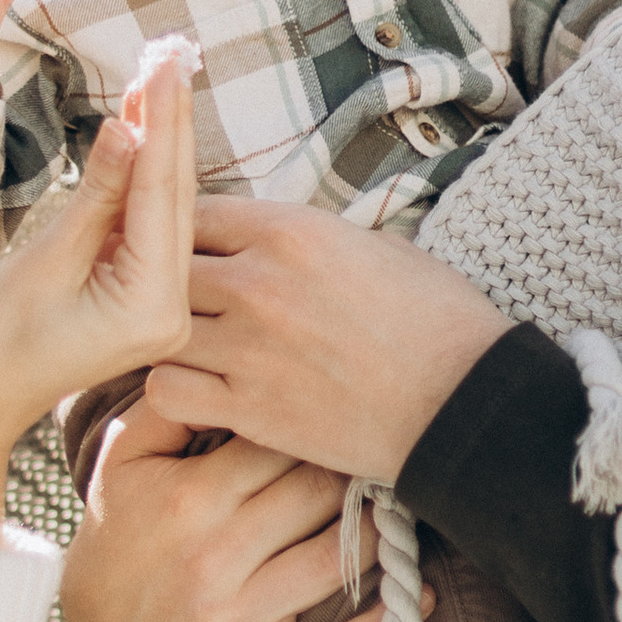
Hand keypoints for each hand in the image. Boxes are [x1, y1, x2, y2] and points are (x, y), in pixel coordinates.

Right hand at [0, 45, 196, 545]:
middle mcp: (169, 310)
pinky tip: (142, 127)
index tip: (165, 64)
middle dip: (170, 123)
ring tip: (160, 74)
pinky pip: (146, 224)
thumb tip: (129, 128)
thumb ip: (95, 194)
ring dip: (160, 142)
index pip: (163, 195)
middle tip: (171, 53)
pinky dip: (142, 176)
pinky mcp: (139, 297)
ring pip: (165, 206)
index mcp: (153, 308)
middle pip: (176, 196)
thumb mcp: (44, 259)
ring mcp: (159, 306)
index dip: (163, 123)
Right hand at [59, 397, 387, 621]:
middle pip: (317, 495)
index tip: (349, 404)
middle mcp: (215, 554)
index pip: (279, 442)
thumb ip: (167, 405)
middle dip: (356, 468)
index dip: (318, 420)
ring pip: (336, 560)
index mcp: (190, 496)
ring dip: (381, 532)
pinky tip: (419, 597)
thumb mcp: (123, 459)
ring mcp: (236, 613)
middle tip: (389, 445)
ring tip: (403, 504)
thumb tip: (218, 356)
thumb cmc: (121, 529)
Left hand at [146, 201, 509, 487]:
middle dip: (166, 282)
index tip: (192, 250)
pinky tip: (199, 392)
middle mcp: (256, 283)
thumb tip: (286, 238)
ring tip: (191, 348)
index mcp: (289, 231)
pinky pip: (168, 393)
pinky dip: (174, 392)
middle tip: (180, 301)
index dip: (185, 231)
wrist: (465, 403)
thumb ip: (315, 237)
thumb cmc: (439, 321)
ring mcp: (246, 349)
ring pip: (157, 331)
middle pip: (164, 268)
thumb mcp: (381, 246)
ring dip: (168, 337)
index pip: (193, 212)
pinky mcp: (249, 409)